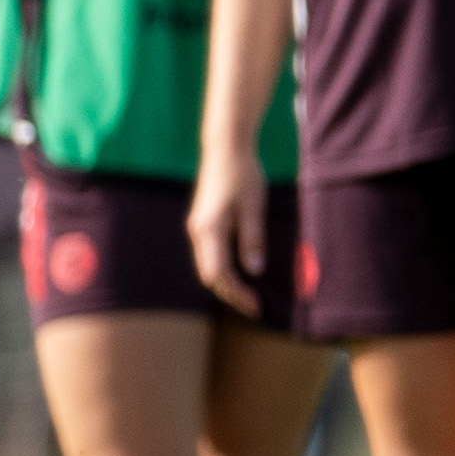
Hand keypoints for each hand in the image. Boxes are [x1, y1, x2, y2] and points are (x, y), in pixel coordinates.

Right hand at [189, 156, 271, 318]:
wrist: (225, 149)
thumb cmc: (242, 174)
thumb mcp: (254, 207)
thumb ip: (252, 238)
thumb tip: (253, 270)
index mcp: (208, 230)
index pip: (218, 273)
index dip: (236, 293)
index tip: (256, 305)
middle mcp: (197, 232)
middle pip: (210, 274)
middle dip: (232, 293)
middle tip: (256, 306)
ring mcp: (198, 228)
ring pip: (208, 266)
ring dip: (227, 283)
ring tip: (249, 295)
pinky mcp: (204, 223)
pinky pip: (210, 255)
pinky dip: (224, 270)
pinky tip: (240, 274)